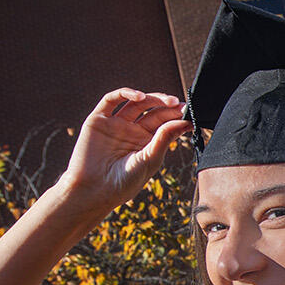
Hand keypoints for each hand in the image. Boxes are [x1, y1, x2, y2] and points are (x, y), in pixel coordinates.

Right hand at [58, 89, 191, 215]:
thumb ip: (164, 138)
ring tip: (167, 101)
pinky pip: (111, 100)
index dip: (176, 117)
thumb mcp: (149, 159)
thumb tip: (184, 122)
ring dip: (151, 98)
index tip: (189, 114)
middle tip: (179, 105)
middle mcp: (132, 130)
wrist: (94, 190)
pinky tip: (139, 97)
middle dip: (167, 106)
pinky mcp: (98, 119)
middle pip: (153, 111)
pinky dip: (125, 93)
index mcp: (147, 142)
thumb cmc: (124, 182)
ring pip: (136, 103)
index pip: (164, 124)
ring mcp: (116, 124)